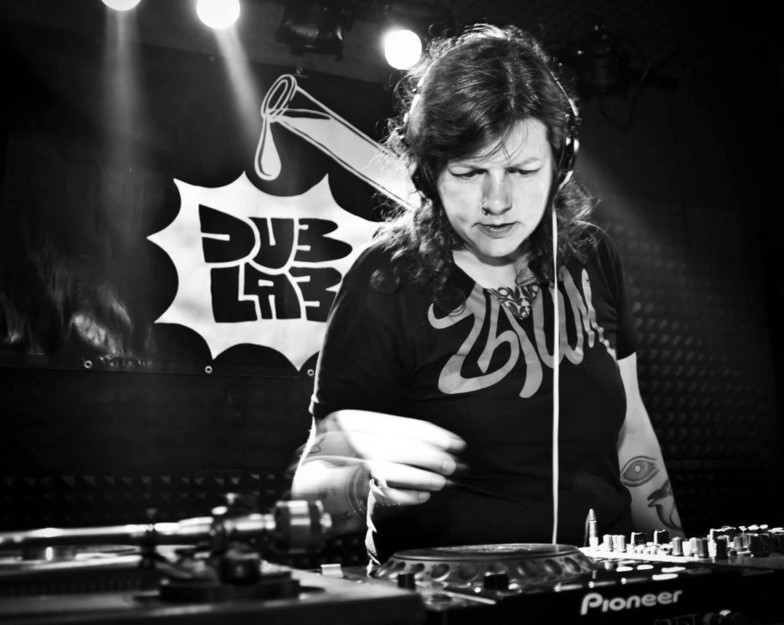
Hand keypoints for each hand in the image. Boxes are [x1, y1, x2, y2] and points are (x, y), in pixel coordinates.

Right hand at [319, 409, 465, 506]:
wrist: (303, 489)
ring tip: (442, 482)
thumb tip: (439, 444)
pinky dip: (404, 495)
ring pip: (389, 468)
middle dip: (430, 455)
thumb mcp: (361, 439)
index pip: (398, 425)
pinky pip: (377, 492)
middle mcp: (341, 439)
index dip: (431, 434)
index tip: (456, 442)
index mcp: (348, 420)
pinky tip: (421, 497)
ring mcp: (337, 465)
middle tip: (454, 464)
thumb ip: (392, 438)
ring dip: (421, 476)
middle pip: (397, 446)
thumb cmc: (339, 462)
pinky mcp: (338, 491)